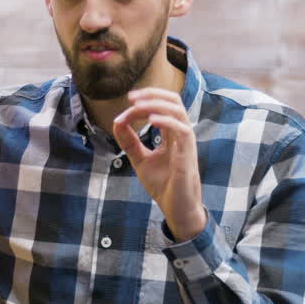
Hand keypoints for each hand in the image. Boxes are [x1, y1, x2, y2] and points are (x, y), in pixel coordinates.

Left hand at [112, 88, 206, 241]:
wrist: (176, 209)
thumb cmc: (164, 186)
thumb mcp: (140, 160)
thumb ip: (130, 142)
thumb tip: (116, 122)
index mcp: (172, 134)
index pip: (161, 107)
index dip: (142, 104)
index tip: (124, 111)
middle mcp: (181, 134)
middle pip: (174, 101)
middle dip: (153, 94)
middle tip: (131, 97)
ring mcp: (186, 143)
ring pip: (178, 111)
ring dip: (157, 104)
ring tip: (137, 106)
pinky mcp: (188, 154)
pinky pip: (182, 130)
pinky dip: (167, 121)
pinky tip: (151, 120)